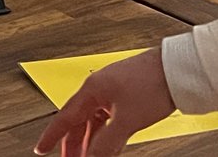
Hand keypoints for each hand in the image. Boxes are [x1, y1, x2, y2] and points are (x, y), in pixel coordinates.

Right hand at [34, 49, 174, 155]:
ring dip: (91, 141)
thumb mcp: (127, 120)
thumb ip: (107, 143)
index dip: (51, 136)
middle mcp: (99, 88)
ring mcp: (112, 91)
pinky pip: (107, 118)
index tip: (41, 149)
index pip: (65, 117)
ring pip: (94, 121)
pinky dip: (105, 134)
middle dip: (73, 144)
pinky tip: (109, 146)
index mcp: (92, 89)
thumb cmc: (152, 83)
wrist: (176, 69)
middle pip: (78, 121)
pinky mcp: (125, 94)